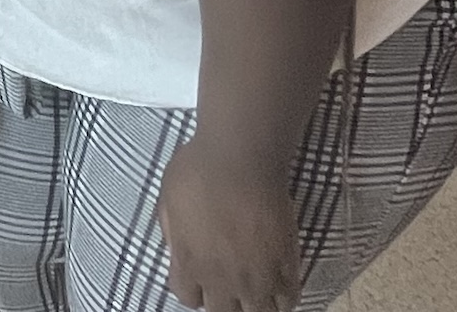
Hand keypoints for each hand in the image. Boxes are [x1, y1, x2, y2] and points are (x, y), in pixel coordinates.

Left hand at [157, 138, 302, 311]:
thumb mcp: (167, 200)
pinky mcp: (286, 266)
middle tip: (229, 285)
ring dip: (256, 304)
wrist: (240, 159)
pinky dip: (284, 297)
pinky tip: (279, 285)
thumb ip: (172, 233)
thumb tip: (176, 250)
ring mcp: (257, 276)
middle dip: (224, 303)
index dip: (193, 289)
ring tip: (255, 289)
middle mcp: (222, 279)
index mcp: (189, 263)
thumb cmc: (197, 170)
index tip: (198, 277)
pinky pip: (289, 299)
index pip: (187, 298)